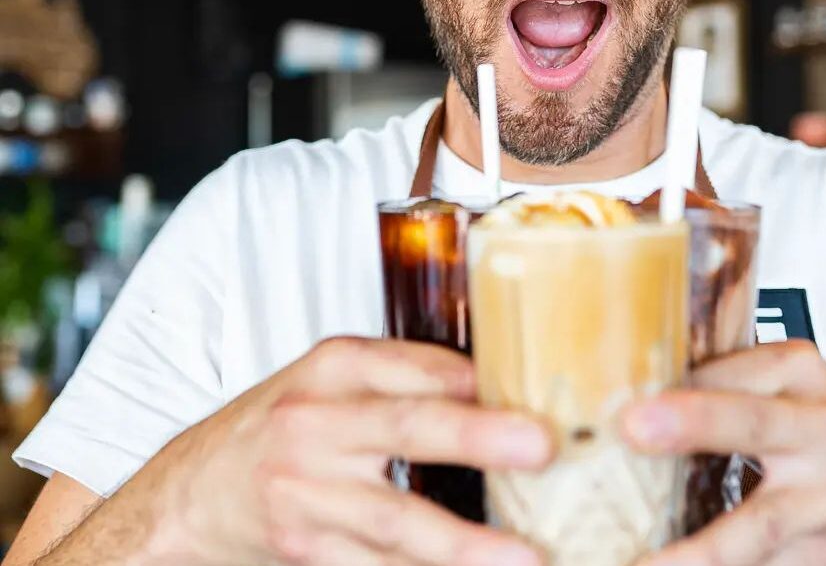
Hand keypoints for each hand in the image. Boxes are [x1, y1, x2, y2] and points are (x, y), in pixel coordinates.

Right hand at [122, 337, 553, 565]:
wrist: (194, 491)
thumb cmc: (281, 426)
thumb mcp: (332, 380)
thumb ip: (404, 377)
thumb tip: (498, 387)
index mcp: (334, 368)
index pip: (417, 367)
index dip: (479, 383)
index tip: (541, 398)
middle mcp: (317, 424)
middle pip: (407, 428)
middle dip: (476, 438)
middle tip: (540, 447)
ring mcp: (307, 492)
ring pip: (394, 521)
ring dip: (463, 542)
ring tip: (523, 556)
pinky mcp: (305, 548)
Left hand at [622, 341, 825, 565]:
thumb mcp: (793, 390)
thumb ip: (731, 384)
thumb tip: (630, 387)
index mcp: (805, 375)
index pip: (731, 371)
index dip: (674, 385)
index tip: (619, 394)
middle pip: (755, 423)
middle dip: (694, 423)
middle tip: (632, 426)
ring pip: (758, 525)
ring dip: (698, 549)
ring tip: (643, 560)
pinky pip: (765, 565)